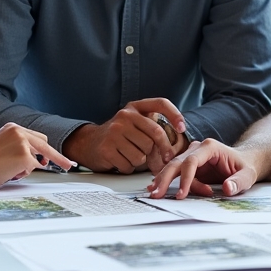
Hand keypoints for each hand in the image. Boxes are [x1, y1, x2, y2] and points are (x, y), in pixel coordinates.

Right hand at [0, 122, 73, 188]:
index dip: (47, 148)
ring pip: (38, 158)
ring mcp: (23, 143)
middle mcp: (20, 131)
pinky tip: (9, 172)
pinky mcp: (25, 156)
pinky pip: (33, 167)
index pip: (36, 137)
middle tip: (68, 166)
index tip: (61, 155)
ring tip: (8, 170)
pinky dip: (23, 173)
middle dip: (56, 157)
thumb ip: (19, 147)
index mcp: (12, 127)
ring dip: (27, 167)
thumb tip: (41, 160)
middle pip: (45, 144)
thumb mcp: (1, 146)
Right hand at [64, 98, 187, 173]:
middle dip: (160, 151)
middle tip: (162, 158)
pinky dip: (128, 167)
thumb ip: (152, 127)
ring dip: (140, 161)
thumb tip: (176, 145)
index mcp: (134, 107)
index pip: (160, 103)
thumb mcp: (134, 124)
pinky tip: (121, 160)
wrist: (89, 143)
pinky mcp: (107, 148)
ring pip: (142, 154)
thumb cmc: (119, 135)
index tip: (182, 128)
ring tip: (130, 155)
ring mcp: (114, 132)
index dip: (175, 115)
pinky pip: (129, 165)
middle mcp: (124, 116)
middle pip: (154, 136)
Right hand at [146, 138, 258, 198]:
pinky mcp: (189, 165)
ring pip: (173, 167)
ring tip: (153, 193)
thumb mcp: (248, 175)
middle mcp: (197, 149)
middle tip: (157, 194)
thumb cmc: (245, 167)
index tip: (182, 195)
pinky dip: (166, 180)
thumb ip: (239, 182)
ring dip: (163, 180)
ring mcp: (191, 156)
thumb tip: (227, 189)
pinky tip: (155, 186)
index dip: (186, 178)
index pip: (192, 161)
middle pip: (177, 162)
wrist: (243, 162)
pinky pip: (176, 174)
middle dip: (166, 178)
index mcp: (210, 147)